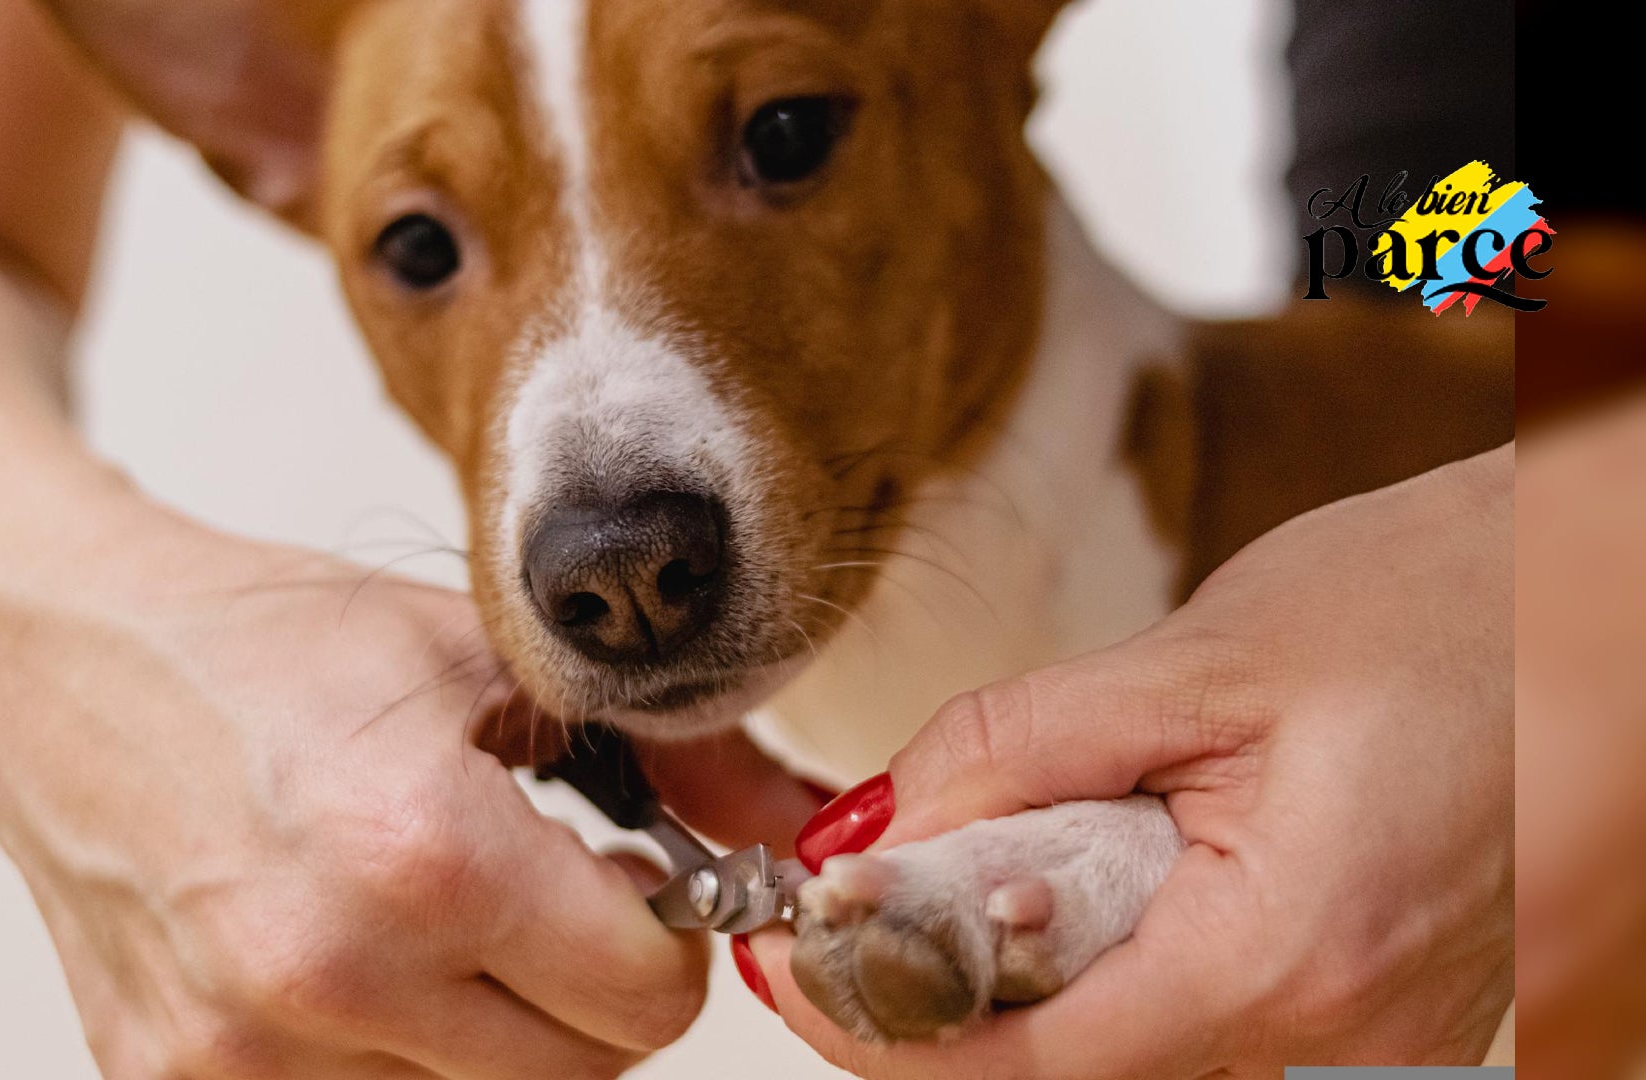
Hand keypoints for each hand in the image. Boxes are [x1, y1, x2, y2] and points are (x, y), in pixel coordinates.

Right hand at [0, 507, 821, 1079]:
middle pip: (577, 1076)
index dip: (669, 939)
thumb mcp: (488, 659)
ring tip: (442, 914)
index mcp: (424, 854)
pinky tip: (362, 952)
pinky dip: (392, 1050)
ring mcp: (241, 1049)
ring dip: (493, 1029)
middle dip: (594, 992)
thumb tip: (801, 827)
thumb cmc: (274, 643)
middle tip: (552, 901)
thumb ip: (674, 749)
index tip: (640, 887)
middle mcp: (327, 974)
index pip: (648, 1005)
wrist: (66, 660)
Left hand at [748, 444, 1513, 1077]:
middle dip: (956, 999)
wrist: (1600, 594)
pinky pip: (1221, 1031)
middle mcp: (1350, 1041)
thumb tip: (880, 826)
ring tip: (1001, 865)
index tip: (796, 968)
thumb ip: (1018, 750)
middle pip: (1084, 1076)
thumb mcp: (1199, 659)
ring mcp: (1385, 1045)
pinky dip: (1131, 972)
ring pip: (1148, 1060)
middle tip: (879, 896)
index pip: (1035, 1068)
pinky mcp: (1396, 1018)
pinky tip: (1109, 879)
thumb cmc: (1437, 604)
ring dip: (1044, 983)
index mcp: (1292, 958)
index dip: (889, 1026)